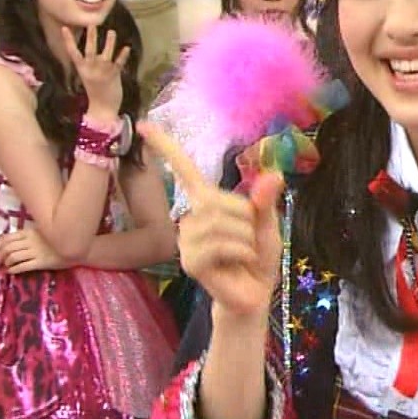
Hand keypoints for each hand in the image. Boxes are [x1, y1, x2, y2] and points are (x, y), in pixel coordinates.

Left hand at [0, 227, 67, 274]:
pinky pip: (22, 266)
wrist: (76, 247)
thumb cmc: (57, 240)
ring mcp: (35, 252)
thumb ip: (27, 235)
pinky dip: (12, 270)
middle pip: (7, 248)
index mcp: (29, 232)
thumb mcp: (41, 232)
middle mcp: (30, 241)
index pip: (6, 238)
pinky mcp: (41, 262)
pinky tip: (10, 272)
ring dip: (5, 263)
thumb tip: (11, 242)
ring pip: (12, 257)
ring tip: (4, 266)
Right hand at [64, 24, 131, 116]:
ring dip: (109, 43)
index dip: (68, 40)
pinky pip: (118, 63)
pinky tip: (126, 48)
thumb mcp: (88, 75)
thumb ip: (89, 63)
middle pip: (90, 50)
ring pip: (105, 54)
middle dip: (91, 37)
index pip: (72, 52)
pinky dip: (123, 55)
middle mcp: (91, 69)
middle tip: (92, 24)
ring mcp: (102, 72)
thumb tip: (92, 50)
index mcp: (82, 69)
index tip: (64, 28)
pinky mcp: (114, 75)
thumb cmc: (96, 91)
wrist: (103, 108)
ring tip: (112, 32)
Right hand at [140, 120, 283, 322]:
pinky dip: (241, 251)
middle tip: (250, 239)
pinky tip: (239, 262)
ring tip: (245, 253)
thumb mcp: (267, 224)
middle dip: (246, 218)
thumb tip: (273, 174)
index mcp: (207, 202)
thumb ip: (265, 201)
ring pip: (221, 223)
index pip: (184, 169)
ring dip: (246, 237)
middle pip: (218, 200)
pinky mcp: (189, 261)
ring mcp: (187, 240)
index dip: (166, 147)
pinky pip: (221, 244)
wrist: (254, 293)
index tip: (144, 125)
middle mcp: (190, 217)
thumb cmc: (257, 256)